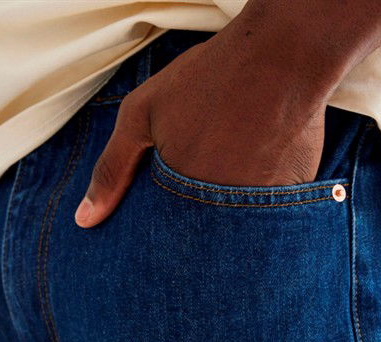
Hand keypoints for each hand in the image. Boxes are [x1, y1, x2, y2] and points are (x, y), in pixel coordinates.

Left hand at [75, 18, 328, 227]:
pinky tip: (261, 171)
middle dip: (201, 237)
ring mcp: (265, 210)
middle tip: (204, 201)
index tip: (167, 236)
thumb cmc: (208, 80)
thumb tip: (84, 221)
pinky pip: (277, 217)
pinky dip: (266, 204)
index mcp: (185, 203)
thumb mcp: (142, 116)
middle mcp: (226, 216)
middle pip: (207, 247)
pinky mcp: (296, 199)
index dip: (167, 244)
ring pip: (242, 235)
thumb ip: (112, 170)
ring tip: (234, 180)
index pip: (169, 247)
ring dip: (234, 222)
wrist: (283, 55)